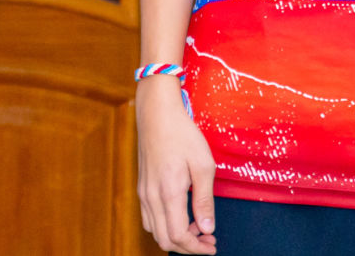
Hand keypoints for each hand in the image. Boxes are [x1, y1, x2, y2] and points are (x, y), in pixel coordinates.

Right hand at [136, 79, 216, 253]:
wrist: (157, 112)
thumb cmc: (182, 134)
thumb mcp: (203, 165)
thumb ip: (204, 200)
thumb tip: (206, 228)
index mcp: (168, 192)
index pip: (178, 236)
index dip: (197, 248)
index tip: (213, 245)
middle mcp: (151, 196)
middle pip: (164, 239)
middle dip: (187, 247)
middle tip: (208, 240)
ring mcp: (143, 191)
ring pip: (154, 230)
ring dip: (175, 236)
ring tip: (196, 227)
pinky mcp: (141, 186)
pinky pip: (149, 217)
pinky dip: (164, 225)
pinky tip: (180, 214)